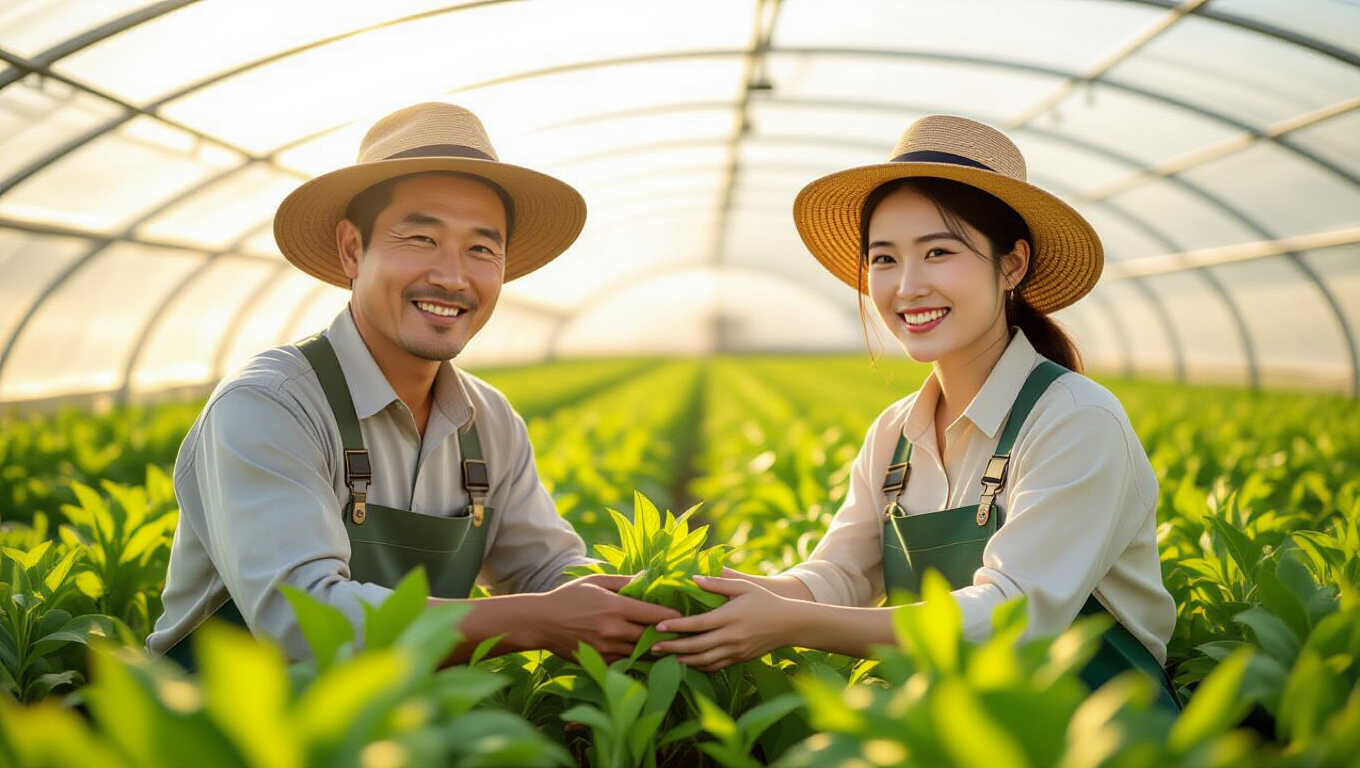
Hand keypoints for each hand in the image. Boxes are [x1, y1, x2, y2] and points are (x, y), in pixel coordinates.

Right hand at [529, 573, 680, 661]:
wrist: (541, 622)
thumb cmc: (569, 597)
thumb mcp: (596, 581)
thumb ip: (625, 581)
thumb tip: (649, 577)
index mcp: (615, 607)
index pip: (655, 615)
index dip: (674, 617)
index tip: (683, 616)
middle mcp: (614, 630)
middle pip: (653, 637)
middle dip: (669, 635)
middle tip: (683, 632)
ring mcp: (607, 649)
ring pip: (642, 654)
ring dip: (657, 650)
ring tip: (671, 646)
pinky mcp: (600, 662)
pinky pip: (627, 663)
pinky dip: (638, 659)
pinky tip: (646, 656)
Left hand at [649, 576, 799, 671]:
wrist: (789, 624)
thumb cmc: (764, 601)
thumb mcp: (743, 586)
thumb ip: (717, 583)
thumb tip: (693, 578)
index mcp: (729, 617)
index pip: (697, 624)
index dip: (676, 626)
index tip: (658, 626)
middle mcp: (731, 637)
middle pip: (696, 646)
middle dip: (672, 648)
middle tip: (653, 647)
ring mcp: (735, 651)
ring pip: (704, 660)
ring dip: (683, 660)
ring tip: (665, 658)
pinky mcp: (739, 659)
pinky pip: (715, 666)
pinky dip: (699, 666)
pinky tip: (687, 663)